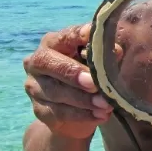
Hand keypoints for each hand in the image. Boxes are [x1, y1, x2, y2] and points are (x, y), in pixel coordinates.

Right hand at [23, 23, 113, 138]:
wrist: (77, 112)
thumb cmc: (89, 78)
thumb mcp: (100, 65)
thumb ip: (105, 57)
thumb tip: (116, 51)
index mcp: (54, 43)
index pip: (64, 36)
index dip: (77, 35)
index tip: (91, 35)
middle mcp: (38, 61)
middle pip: (47, 62)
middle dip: (73, 72)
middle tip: (94, 83)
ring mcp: (35, 86)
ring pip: (55, 92)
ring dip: (83, 99)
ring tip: (106, 104)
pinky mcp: (39, 109)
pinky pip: (58, 112)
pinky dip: (82, 115)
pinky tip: (100, 115)